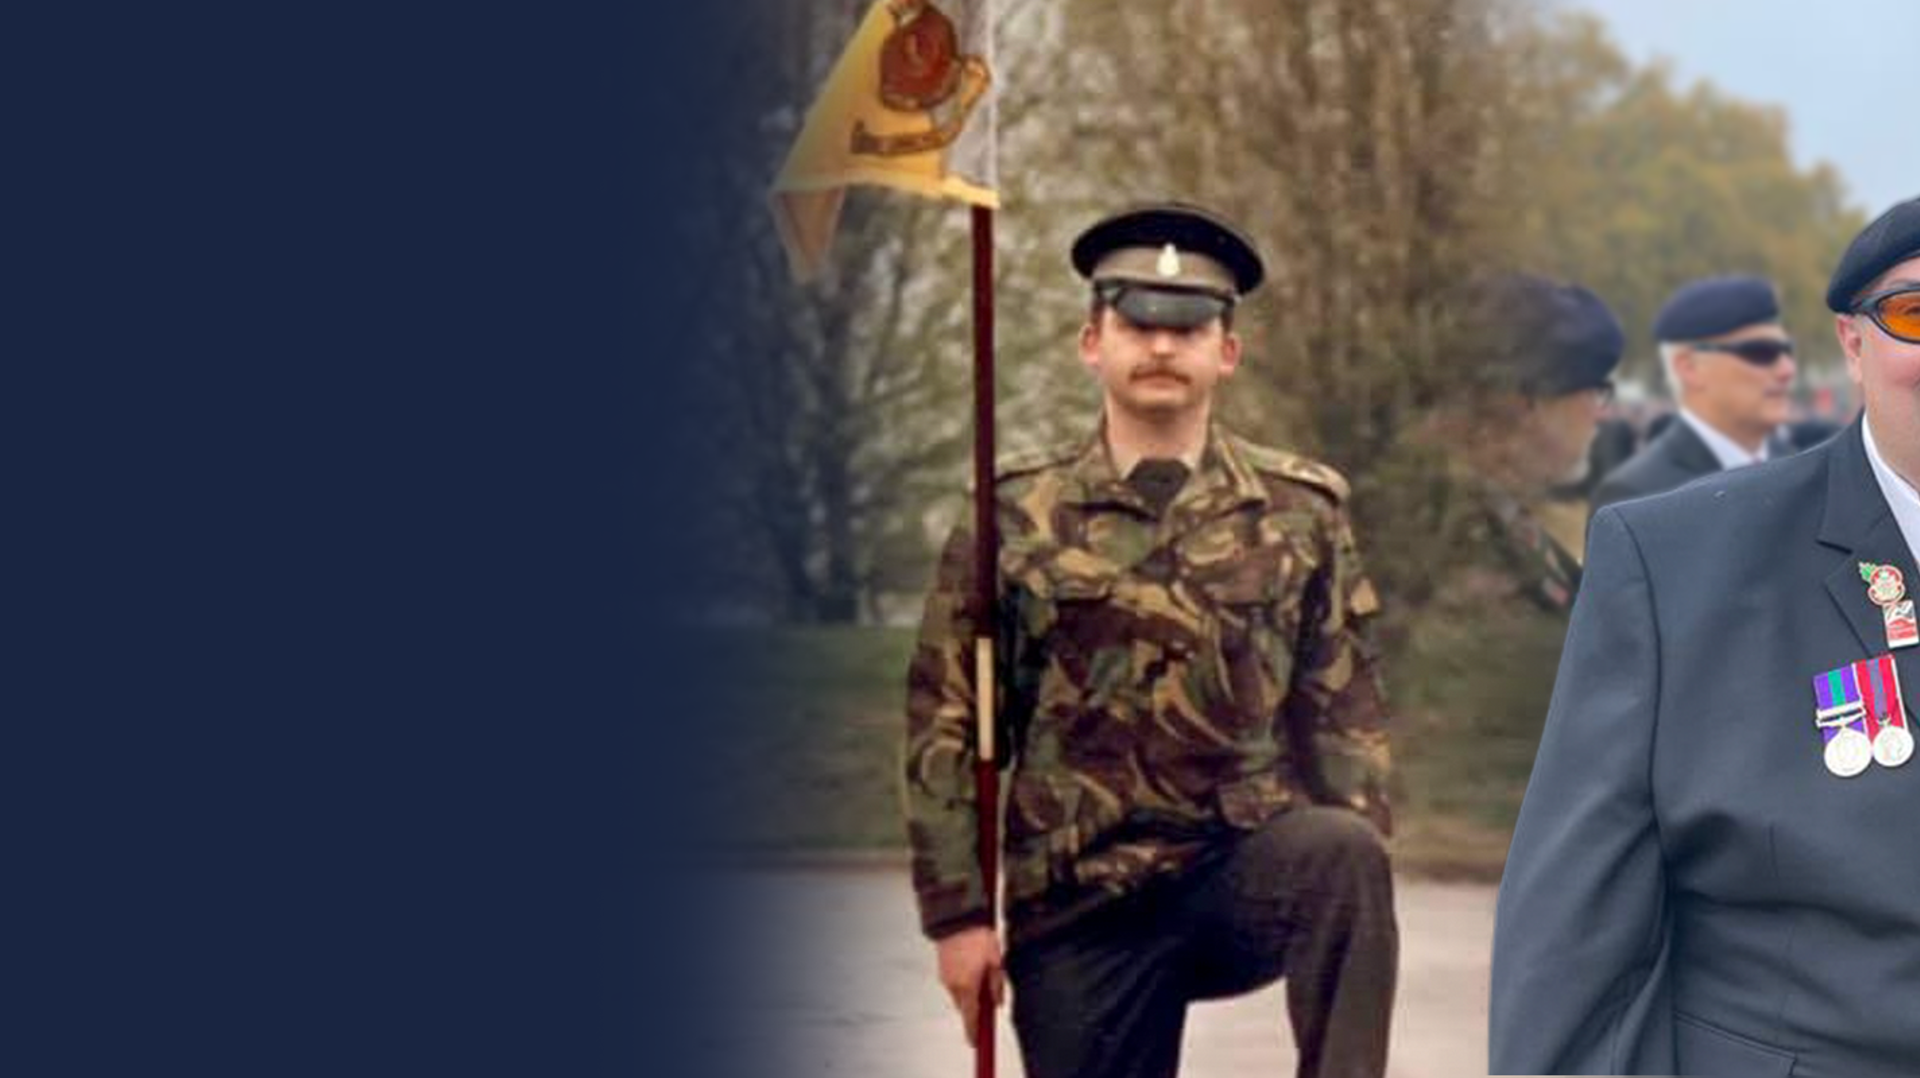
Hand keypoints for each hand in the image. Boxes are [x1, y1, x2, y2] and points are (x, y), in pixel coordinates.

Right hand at [935, 925, 1004, 1045]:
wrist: (957, 916)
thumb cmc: (979, 937)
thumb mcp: (996, 961)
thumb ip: (996, 985)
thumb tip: (997, 1003)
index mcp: (967, 986)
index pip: (970, 1018)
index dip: (973, 1033)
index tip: (975, 1044)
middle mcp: (952, 985)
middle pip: (964, 1007)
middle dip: (975, 1007)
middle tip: (989, 998)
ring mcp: (945, 976)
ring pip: (959, 994)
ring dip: (969, 991)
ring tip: (982, 971)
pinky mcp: (941, 968)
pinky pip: (953, 983)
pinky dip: (963, 981)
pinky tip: (972, 965)